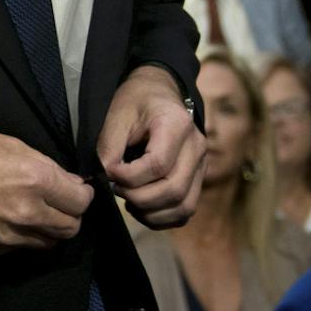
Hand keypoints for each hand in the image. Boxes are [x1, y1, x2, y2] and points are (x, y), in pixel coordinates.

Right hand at [0, 128, 94, 252]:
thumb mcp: (8, 143)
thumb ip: (44, 165)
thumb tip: (67, 182)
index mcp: (34, 179)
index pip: (81, 200)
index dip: (82, 193)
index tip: (76, 188)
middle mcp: (28, 212)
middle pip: (72, 227)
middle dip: (71, 214)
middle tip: (60, 201)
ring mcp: (10, 235)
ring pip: (51, 243)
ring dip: (52, 228)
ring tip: (39, 212)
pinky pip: (25, 248)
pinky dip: (28, 236)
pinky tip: (15, 220)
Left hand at [100, 65, 206, 227]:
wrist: (158, 92)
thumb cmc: (135, 101)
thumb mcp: (116, 115)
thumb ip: (109, 147)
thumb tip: (108, 177)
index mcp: (177, 124)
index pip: (158, 165)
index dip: (129, 177)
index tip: (110, 173)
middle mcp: (197, 146)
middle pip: (174, 189)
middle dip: (139, 198)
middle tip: (116, 189)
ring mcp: (202, 165)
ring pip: (184, 206)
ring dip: (151, 212)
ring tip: (128, 200)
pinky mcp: (198, 179)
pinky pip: (186, 210)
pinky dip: (163, 218)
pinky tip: (142, 208)